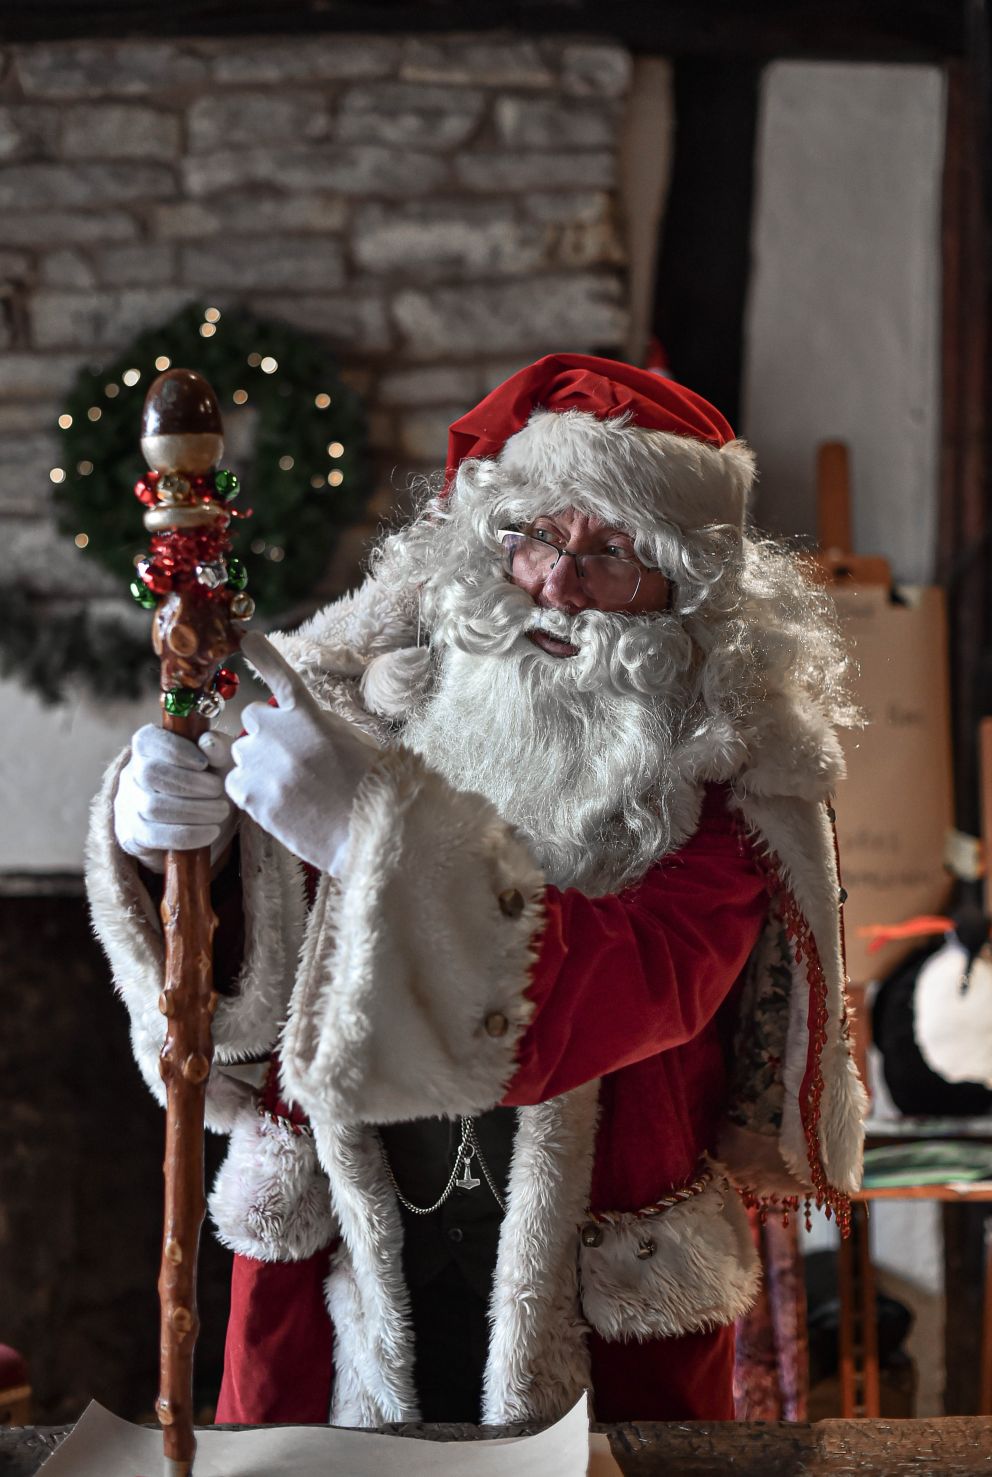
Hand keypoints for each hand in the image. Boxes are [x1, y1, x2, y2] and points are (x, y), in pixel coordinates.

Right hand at [114, 724, 236, 872]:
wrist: (200, 822)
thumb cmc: (209, 780)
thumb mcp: (220, 761)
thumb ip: (218, 748)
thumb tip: (209, 742)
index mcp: (147, 747)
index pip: (147, 741)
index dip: (176, 750)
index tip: (204, 762)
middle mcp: (131, 774)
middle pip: (150, 773)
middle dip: (190, 783)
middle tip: (218, 789)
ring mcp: (128, 806)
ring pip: (152, 807)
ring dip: (194, 810)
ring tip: (221, 810)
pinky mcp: (132, 835)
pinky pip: (153, 836)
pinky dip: (188, 834)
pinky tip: (211, 831)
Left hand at [226, 632, 379, 874]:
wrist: (365, 831)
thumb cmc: (367, 788)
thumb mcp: (350, 740)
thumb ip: (316, 723)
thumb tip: (289, 721)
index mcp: (309, 716)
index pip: (281, 678)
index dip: (264, 657)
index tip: (247, 638)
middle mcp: (279, 732)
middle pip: (252, 718)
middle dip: (265, 733)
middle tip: (290, 759)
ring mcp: (260, 763)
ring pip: (239, 751)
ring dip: (255, 762)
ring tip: (288, 787)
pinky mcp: (249, 795)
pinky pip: (233, 782)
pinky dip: (248, 790)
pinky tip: (277, 802)